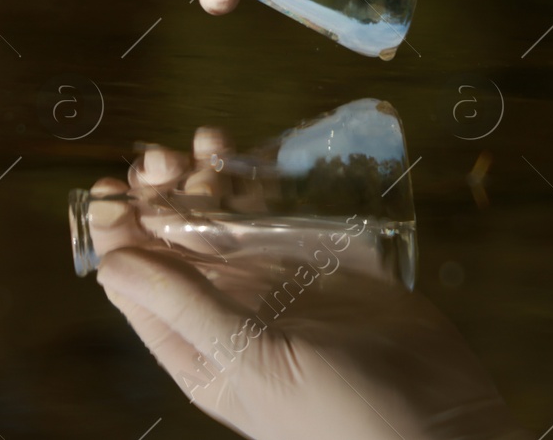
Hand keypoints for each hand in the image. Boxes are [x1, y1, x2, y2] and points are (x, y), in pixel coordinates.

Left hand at [86, 131, 530, 439]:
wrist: (443, 429)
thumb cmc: (339, 420)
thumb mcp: (251, 365)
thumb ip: (187, 308)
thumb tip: (109, 262)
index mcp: (201, 347)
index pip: (140, 283)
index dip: (120, 234)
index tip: (110, 189)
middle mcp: (235, 308)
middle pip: (180, 237)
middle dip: (164, 192)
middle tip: (163, 156)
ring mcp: (284, 280)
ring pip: (232, 215)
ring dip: (212, 176)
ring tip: (209, 142)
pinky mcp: (332, 257)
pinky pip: (290, 207)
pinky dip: (271, 177)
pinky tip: (258, 152)